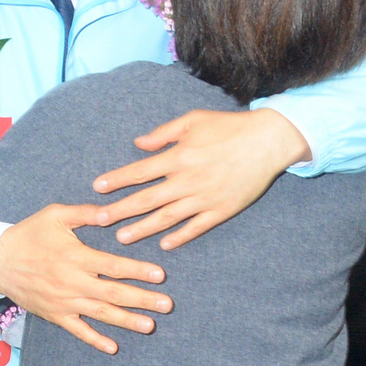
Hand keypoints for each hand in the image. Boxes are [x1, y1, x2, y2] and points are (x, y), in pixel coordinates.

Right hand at [0, 203, 172, 353]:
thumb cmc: (30, 233)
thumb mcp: (55, 214)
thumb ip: (84, 213)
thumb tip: (109, 212)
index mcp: (76, 256)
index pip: (114, 265)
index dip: (138, 270)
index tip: (160, 275)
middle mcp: (73, 281)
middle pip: (113, 292)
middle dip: (142, 299)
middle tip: (167, 304)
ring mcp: (64, 301)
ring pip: (101, 313)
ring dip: (127, 320)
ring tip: (150, 325)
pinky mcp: (55, 314)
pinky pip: (78, 330)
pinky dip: (95, 339)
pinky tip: (113, 346)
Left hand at [92, 108, 309, 248]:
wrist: (267, 141)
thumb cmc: (228, 126)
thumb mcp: (192, 120)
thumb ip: (163, 134)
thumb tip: (138, 144)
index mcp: (178, 157)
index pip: (139, 172)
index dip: (117, 180)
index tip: (97, 188)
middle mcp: (187, 180)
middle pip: (147, 199)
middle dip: (120, 211)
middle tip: (98, 220)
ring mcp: (204, 198)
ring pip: (167, 218)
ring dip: (142, 229)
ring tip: (122, 238)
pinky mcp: (222, 210)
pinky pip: (196, 227)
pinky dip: (180, 237)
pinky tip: (164, 245)